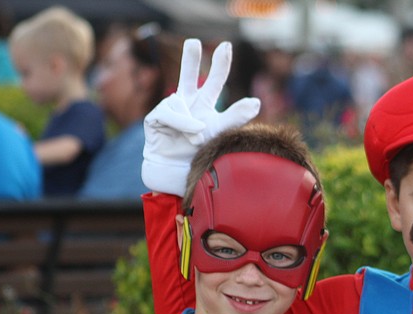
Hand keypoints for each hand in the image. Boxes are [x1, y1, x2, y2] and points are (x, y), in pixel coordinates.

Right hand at [142, 38, 260, 195]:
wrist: (180, 173)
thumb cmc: (201, 153)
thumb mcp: (221, 131)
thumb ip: (236, 115)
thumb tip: (256, 101)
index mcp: (204, 103)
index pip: (214, 80)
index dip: (220, 64)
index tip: (226, 45)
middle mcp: (186, 102)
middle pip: (187, 75)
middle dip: (190, 58)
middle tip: (194, 41)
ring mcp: (170, 108)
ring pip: (181, 101)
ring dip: (193, 122)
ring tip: (199, 139)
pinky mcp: (156, 118)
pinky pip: (169, 113)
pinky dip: (182, 124)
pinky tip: (190, 136)